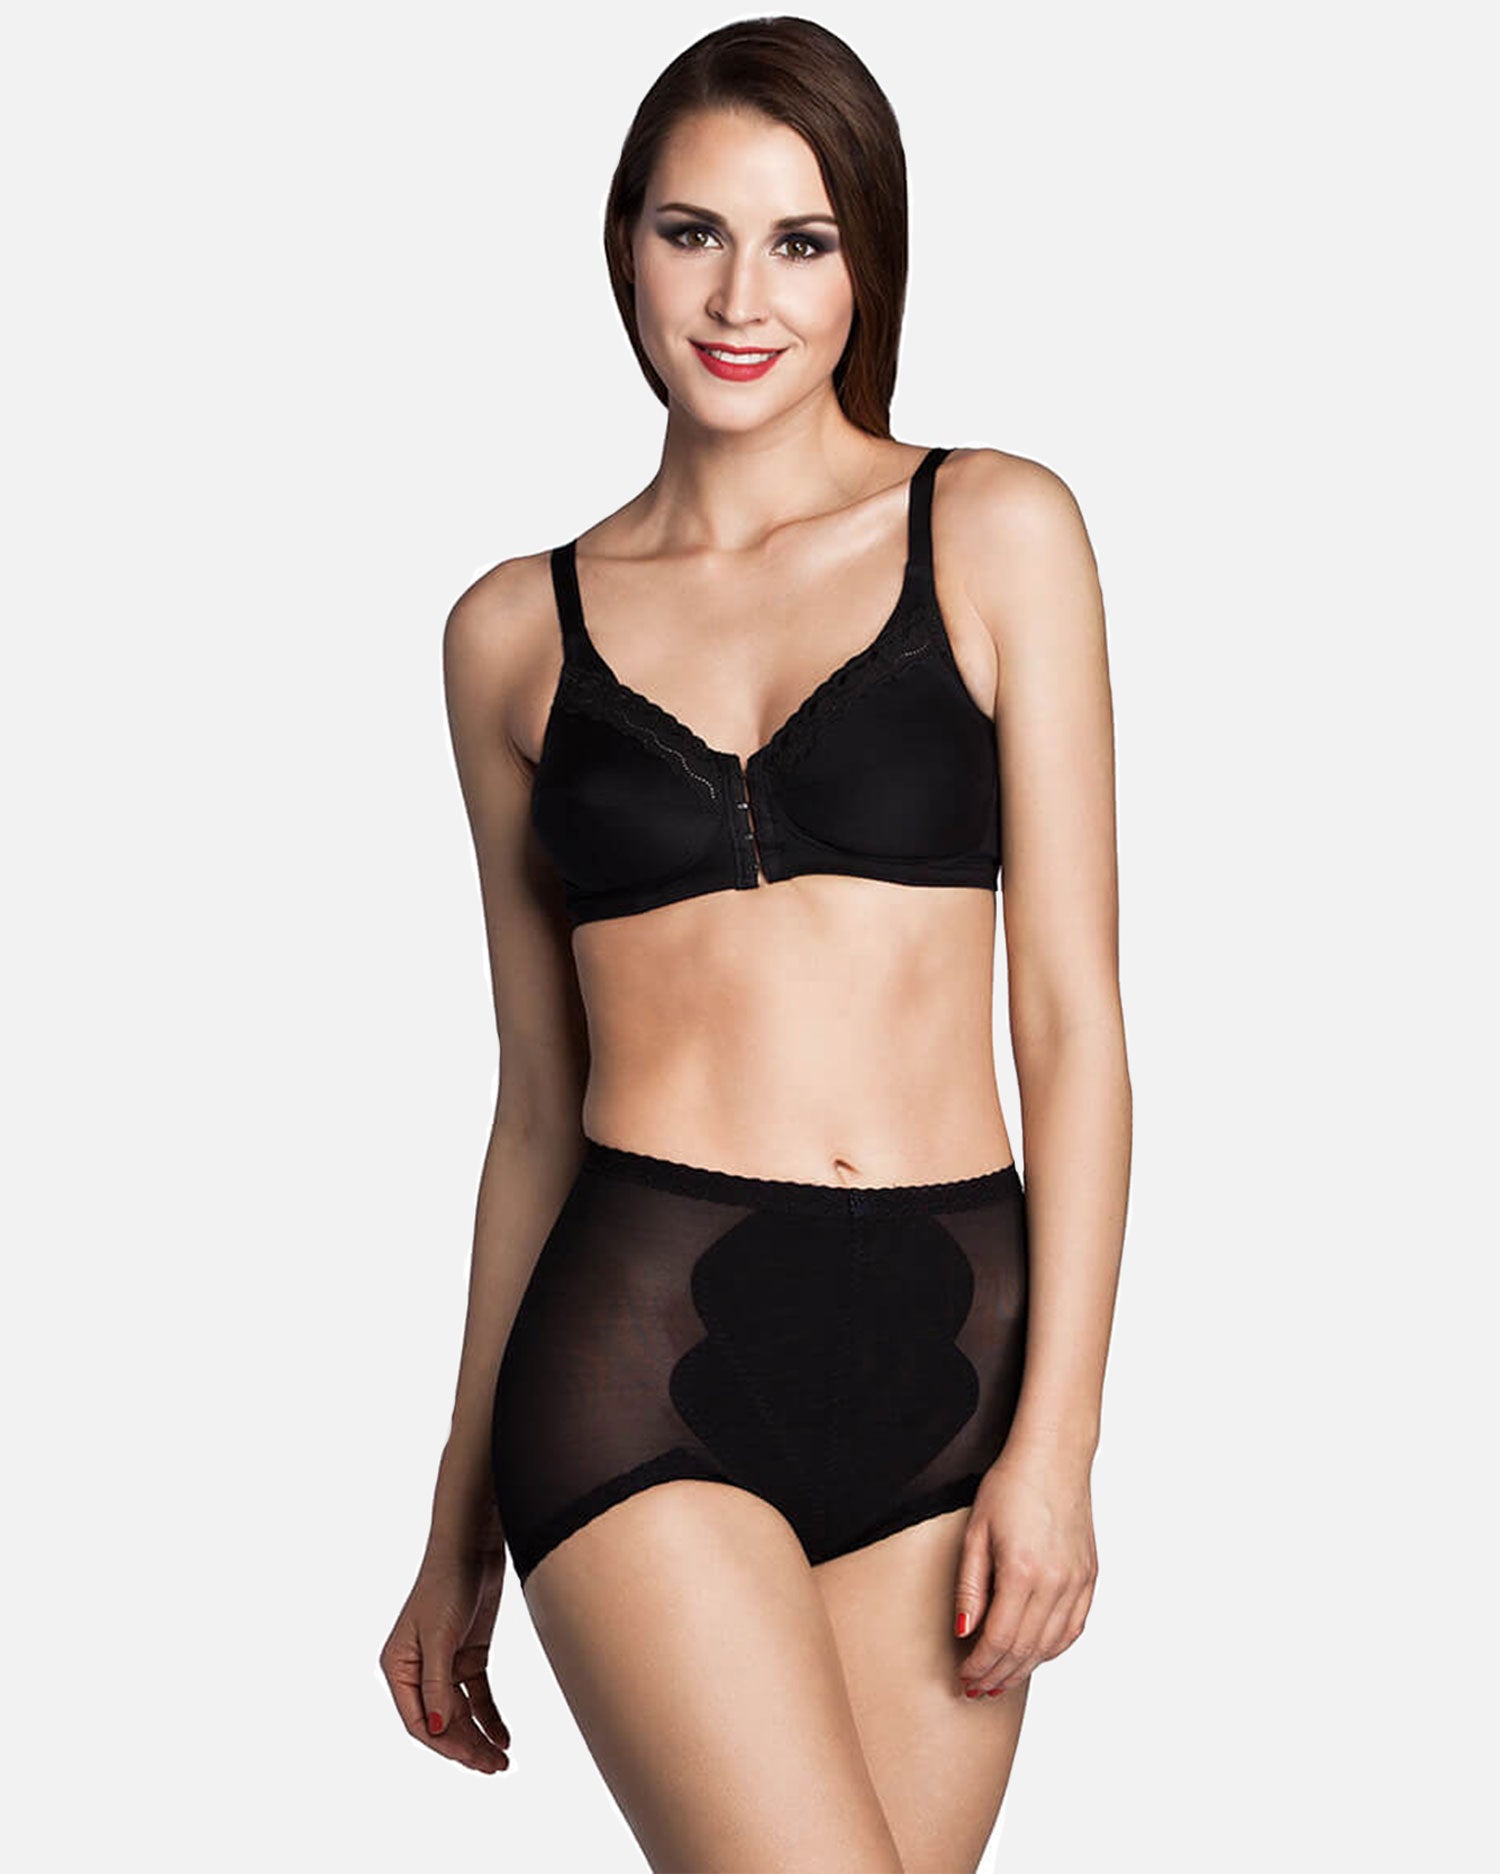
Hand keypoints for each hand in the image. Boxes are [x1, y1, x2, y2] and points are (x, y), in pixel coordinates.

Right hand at [379, 1541, 511, 1771]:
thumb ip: (438, 1685)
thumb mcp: (440, 1636)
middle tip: (494, 1768)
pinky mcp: (469, 1653)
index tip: (472, 1758)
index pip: (419, 1721)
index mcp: (398, 1666)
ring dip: (480, 1736)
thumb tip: (439, 1730)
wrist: (473, 1544)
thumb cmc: (447, 1583)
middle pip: (442, 1721)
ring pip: (461, 1712)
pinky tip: (504, 1736)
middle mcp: (418, 1668)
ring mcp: (445, 1662)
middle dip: (466, 1746)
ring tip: (501, 1761)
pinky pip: (478, 1695)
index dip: (445, 1744)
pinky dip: (490, 1716)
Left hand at [952, 1445, 1097, 1697]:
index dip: (980, 1665)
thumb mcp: (976, 1533)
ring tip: (1002, 1680)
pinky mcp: (1090, 1576)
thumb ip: (971, 1588)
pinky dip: (1053, 1648)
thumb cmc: (1009, 1487)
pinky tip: (1035, 1654)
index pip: (999, 1640)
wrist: (1053, 1457)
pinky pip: (1073, 1628)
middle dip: (998, 1675)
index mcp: (1023, 1572)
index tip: (964, 1677)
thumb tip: (965, 1634)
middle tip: (978, 1689)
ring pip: (1051, 1645)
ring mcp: (1078, 1581)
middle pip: (1025, 1650)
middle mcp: (1056, 1583)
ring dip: (1025, 1669)